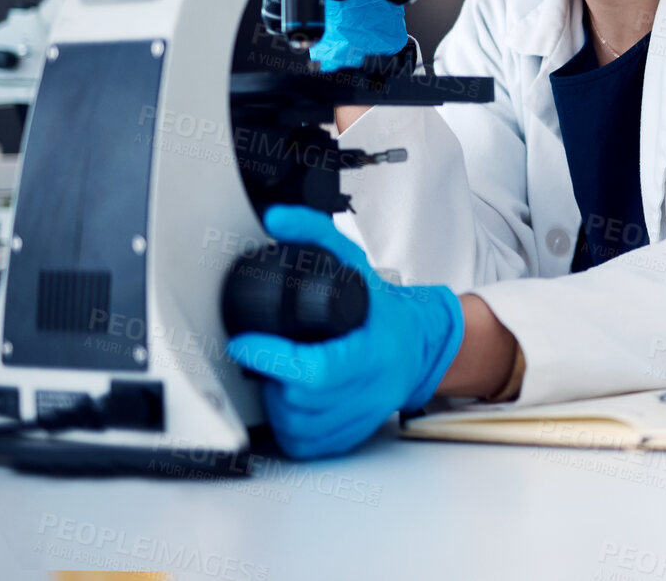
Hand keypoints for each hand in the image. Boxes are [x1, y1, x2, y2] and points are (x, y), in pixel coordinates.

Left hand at [227, 204, 463, 458]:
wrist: (420, 344)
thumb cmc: (384, 310)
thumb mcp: (353, 263)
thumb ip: (315, 236)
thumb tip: (278, 219)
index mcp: (373, 350)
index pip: (316, 370)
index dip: (272, 359)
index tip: (244, 344)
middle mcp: (372, 389)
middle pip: (301, 402)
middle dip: (271, 378)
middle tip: (263, 356)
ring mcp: (362, 415)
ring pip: (299, 429)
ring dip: (277, 405)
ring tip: (277, 377)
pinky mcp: (352, 434)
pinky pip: (308, 446)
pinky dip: (290, 429)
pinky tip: (291, 404)